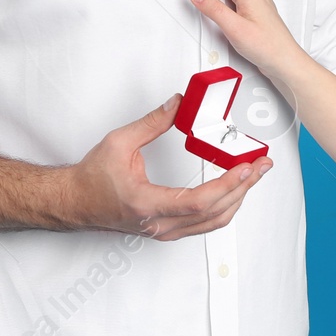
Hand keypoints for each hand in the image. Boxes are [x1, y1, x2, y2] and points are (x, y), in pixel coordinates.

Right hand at [66, 92, 271, 240]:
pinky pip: (204, 224)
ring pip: (213, 222)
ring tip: (254, 176)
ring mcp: (164, 231)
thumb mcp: (119, 142)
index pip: (199, 201)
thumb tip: (177, 104)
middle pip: (214, 213)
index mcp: (147, 205)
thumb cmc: (90, 178)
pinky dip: (225, 206)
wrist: (73, 202)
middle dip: (244, 188)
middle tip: (262, 166)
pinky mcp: (167, 230)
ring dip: (238, 198)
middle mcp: (159, 224)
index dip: (228, 185)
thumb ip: (152, 123)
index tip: (247, 168)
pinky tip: (234, 189)